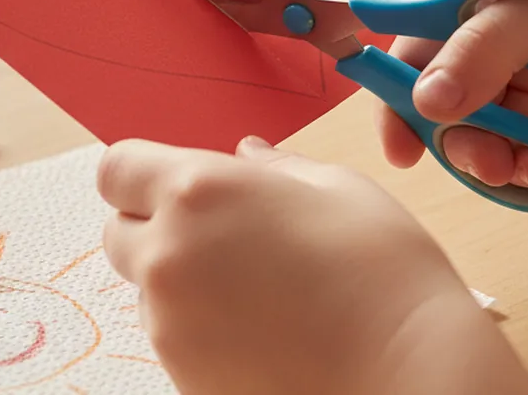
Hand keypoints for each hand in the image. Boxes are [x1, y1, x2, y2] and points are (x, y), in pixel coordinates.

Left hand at [98, 137, 527, 394]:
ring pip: (147, 288)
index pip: (116, 168)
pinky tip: (260, 328)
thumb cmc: (383, 271)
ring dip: (179, 280)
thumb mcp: (335, 188)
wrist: (411, 375)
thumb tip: (245, 155)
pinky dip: (199, 328)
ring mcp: (171, 324)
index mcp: (198, 191)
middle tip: (219, 235)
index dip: (140, 173)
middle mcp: (169, 255)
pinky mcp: (183, 376)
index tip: (172, 182)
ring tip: (255, 288)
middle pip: (118, 231)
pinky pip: (172, 337)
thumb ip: (273, 167)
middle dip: (154, 226)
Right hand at [377, 0, 527, 191]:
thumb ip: (487, 51)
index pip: (414, 55)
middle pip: (453, 108)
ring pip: (500, 134)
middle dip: (476, 145)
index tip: (405, 154)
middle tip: (510, 166)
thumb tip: (427, 103)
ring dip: (523, 161)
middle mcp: (494, 36)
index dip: (399, 103)